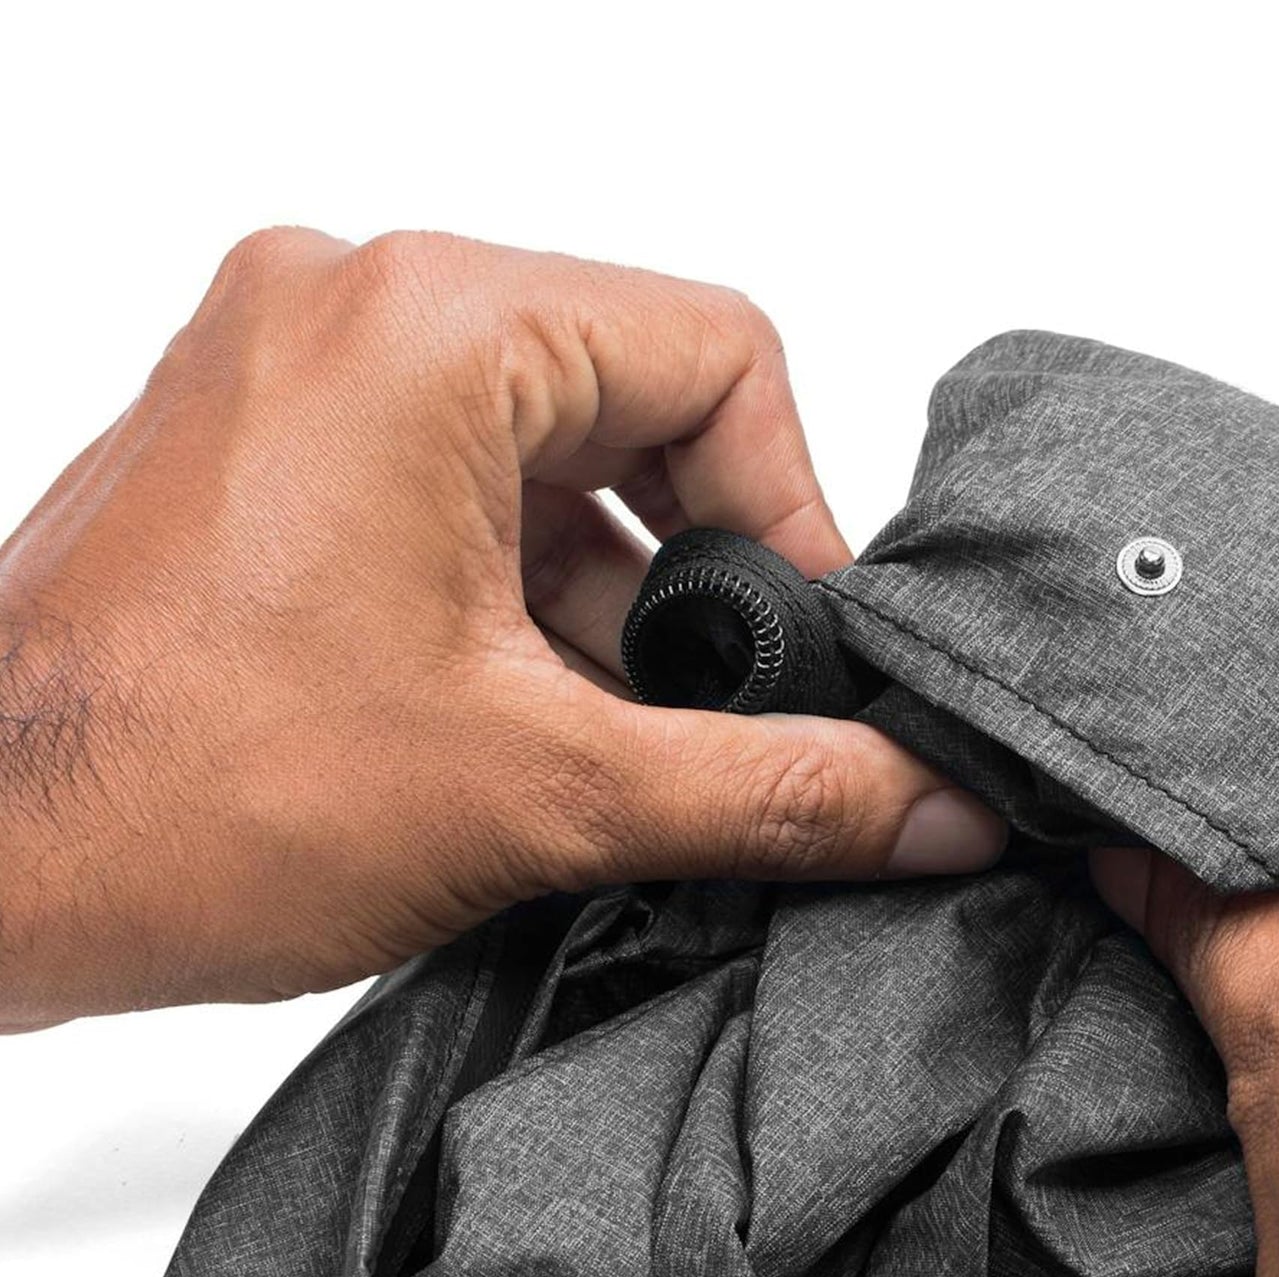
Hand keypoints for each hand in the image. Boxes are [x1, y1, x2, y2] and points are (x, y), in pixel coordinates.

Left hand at [0, 229, 1003, 1029]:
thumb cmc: (183, 797)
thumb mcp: (544, 795)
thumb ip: (773, 791)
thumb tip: (930, 802)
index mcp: (429, 328)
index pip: (722, 357)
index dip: (797, 516)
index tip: (805, 653)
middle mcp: (349, 308)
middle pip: (638, 398)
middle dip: (698, 570)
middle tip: (717, 705)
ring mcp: (290, 372)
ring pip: (546, 451)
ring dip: (608, 597)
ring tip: (605, 737)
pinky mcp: (261, 452)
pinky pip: (452, 483)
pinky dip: (519, 592)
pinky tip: (525, 719)